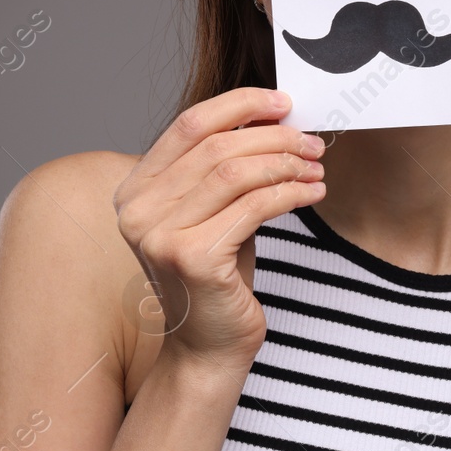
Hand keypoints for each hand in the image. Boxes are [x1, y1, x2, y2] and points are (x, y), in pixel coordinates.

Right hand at [112, 87, 325, 374]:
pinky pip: (254, 206)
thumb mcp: (214, 212)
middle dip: (274, 136)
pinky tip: (313, 192)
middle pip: (217, 145)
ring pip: (236, 171)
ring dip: (286, 162)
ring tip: (315, 165)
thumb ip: (225, 167)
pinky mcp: (191, 258)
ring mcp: (160, 235)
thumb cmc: (217, 278)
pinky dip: (291, 192)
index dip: (240, 105)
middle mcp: (137, 210)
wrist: (209, 348)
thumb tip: (270, 115)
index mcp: (135, 190)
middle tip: (311, 141)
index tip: (282, 102)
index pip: (189, 124)